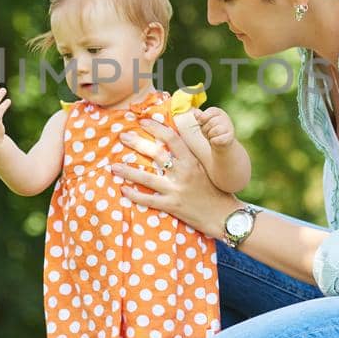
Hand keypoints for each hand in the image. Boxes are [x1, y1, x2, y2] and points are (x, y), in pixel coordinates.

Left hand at [108, 117, 238, 234]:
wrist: (225, 216)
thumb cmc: (217, 191)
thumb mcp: (205, 168)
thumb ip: (190, 156)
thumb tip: (175, 142)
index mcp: (192, 161)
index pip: (172, 138)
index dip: (156, 128)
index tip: (143, 122)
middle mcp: (184, 173)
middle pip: (156, 154)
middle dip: (137, 143)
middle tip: (122, 136)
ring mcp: (177, 190)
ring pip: (147, 178)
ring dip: (128, 171)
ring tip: (113, 166)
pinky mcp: (173, 206)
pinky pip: (149, 200)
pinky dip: (135, 195)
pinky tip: (123, 191)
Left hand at [196, 107, 236, 147]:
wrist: (220, 144)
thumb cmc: (210, 131)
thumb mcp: (203, 123)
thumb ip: (200, 117)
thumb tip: (196, 112)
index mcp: (218, 112)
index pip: (210, 111)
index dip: (202, 118)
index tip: (200, 122)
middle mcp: (225, 118)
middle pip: (211, 122)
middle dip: (205, 129)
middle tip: (207, 132)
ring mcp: (229, 127)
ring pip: (215, 131)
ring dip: (210, 135)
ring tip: (212, 136)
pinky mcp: (230, 137)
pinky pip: (218, 139)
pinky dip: (214, 141)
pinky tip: (216, 141)